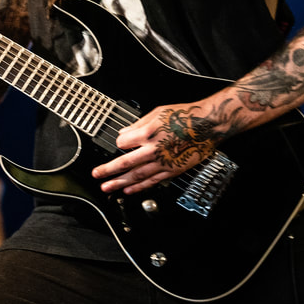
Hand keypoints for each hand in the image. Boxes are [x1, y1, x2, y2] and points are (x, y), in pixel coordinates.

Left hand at [91, 101, 227, 194]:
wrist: (207, 125)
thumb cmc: (185, 116)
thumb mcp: (158, 112)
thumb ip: (138, 124)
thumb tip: (125, 132)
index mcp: (148, 132)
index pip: (123, 142)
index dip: (119, 143)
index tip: (119, 144)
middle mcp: (153, 149)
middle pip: (125, 163)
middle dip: (108, 170)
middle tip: (96, 175)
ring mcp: (162, 162)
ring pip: (136, 176)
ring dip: (119, 183)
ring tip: (107, 188)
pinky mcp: (172, 170)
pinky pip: (152, 181)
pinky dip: (139, 187)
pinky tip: (128, 190)